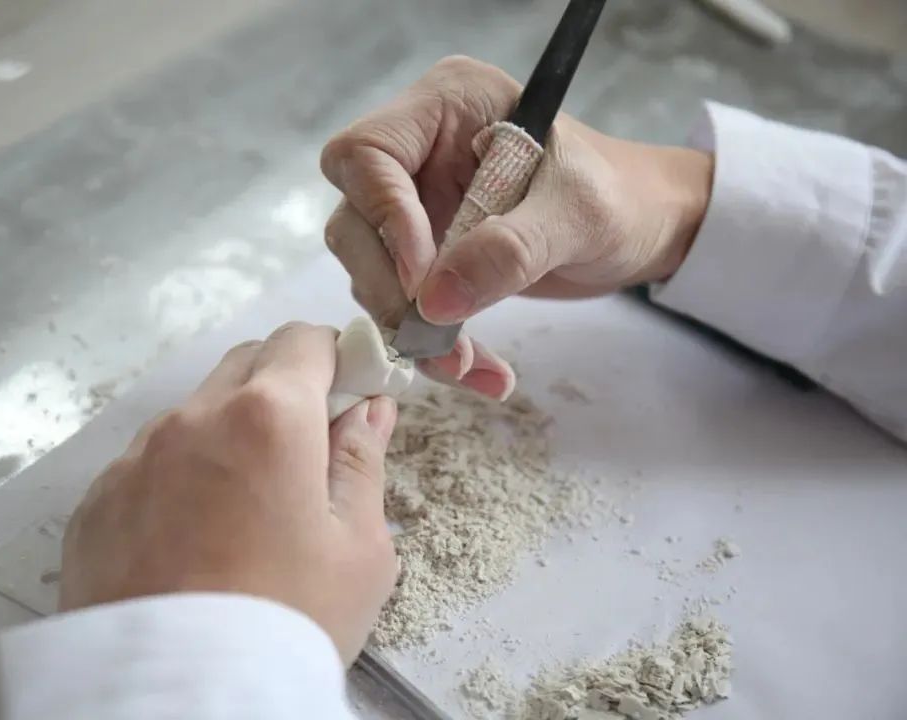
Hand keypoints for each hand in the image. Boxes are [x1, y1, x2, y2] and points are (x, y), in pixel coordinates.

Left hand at [59, 323, 398, 665]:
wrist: (177, 700)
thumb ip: (363, 462)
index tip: (350, 394)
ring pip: (194, 412)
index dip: (336, 357)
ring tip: (247, 506)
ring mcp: (136, 458)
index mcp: (269, 417)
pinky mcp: (97, 502)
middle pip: (246, 364)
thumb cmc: (286, 623)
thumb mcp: (359, 551)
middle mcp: (193, 419)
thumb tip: (369, 410)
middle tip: (308, 449)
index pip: (304, 340)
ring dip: (228, 431)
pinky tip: (194, 535)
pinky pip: (148, 462)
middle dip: (284, 385)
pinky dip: (180, 474)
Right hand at [322, 55, 711, 396]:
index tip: (422, 275)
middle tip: (433, 335)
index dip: (383, 216)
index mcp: (446, 106)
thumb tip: (435, 301)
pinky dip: (436, 344)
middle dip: (389, 287)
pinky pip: (405, 303)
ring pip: (371, 271)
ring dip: (412, 327)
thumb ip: (510, 249)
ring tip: (469, 366)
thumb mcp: (577, 214)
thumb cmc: (622, 195)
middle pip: (355, 219)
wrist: (646, 229)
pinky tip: (479, 371)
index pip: (366, 154)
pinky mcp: (427, 255)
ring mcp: (417, 205)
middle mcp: (417, 152)